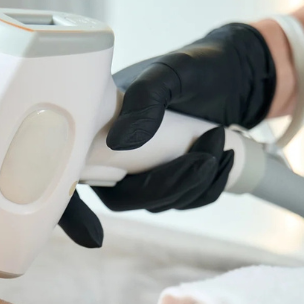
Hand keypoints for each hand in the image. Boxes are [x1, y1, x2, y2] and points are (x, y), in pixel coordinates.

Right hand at [57, 23, 276, 245]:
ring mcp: (139, 168)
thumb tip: (119, 143)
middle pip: (122, 198)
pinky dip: (208, 186)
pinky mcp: (168, 178)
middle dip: (167, 186)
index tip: (94, 237)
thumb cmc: (197, 65)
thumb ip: (145, 99)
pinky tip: (226, 157)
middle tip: (204, 157)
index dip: (70, 212)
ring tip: (219, 142)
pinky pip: (181, 201)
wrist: (238, 72)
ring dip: (194, 183)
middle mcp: (109, 150)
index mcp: (94, 123)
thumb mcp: (171, 72)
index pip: (65, 174)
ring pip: (156, 203)